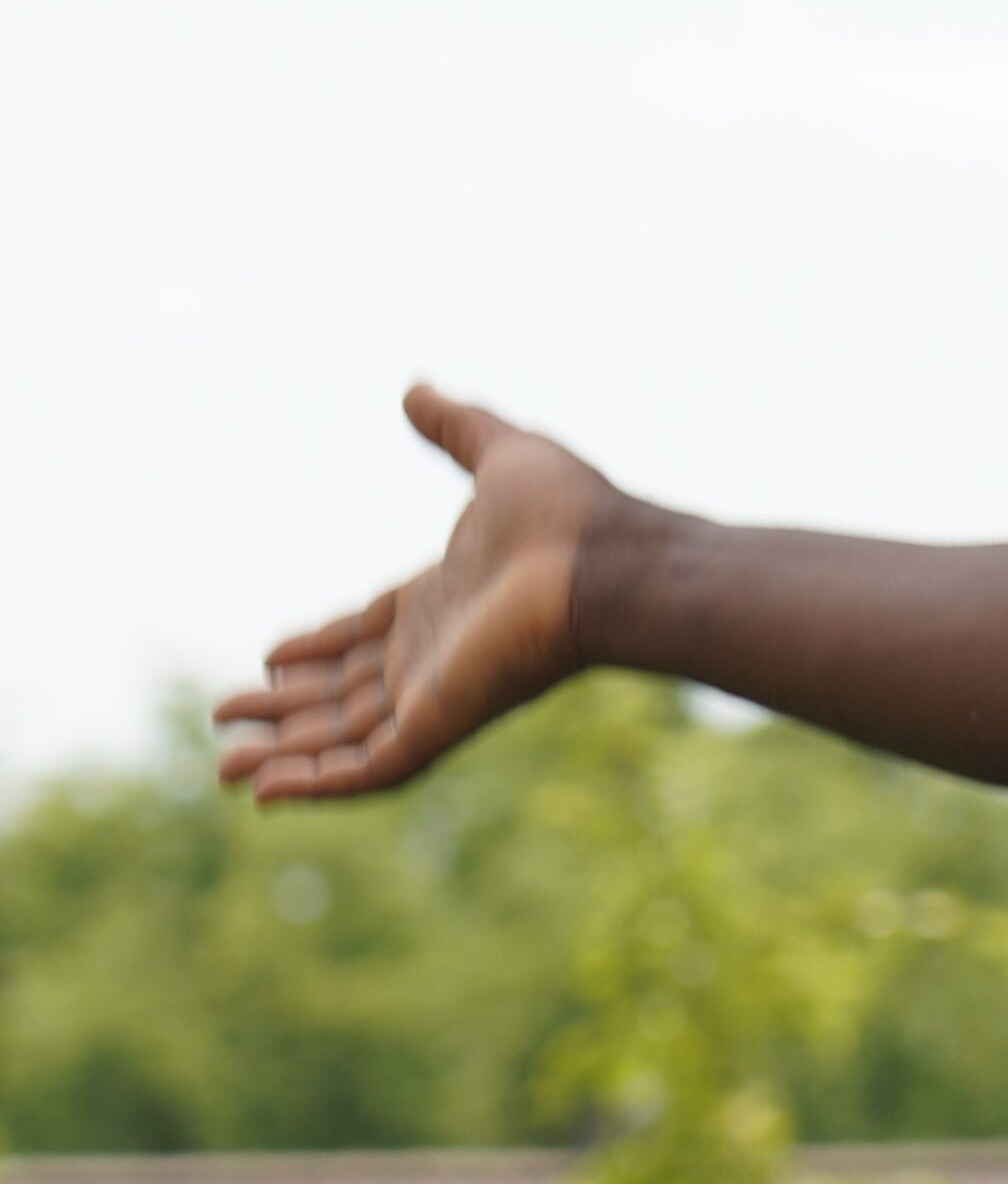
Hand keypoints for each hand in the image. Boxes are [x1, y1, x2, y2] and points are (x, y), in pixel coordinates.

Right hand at [217, 389, 627, 803]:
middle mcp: (437, 655)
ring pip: (345, 739)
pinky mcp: (439, 724)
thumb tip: (415, 389)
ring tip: (226, 768)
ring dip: (284, 754)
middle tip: (226, 717)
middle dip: (287, 709)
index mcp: (444, 602)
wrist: (607, 560)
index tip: (269, 656)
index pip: (368, 635)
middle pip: (346, 694)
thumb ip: (456, 426)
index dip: (318, 647)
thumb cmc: (570, 513)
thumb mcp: (500, 453)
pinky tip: (266, 794)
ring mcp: (437, 694)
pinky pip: (368, 769)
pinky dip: (317, 783)